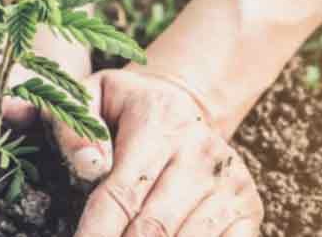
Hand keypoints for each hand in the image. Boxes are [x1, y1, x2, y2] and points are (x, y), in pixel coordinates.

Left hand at [75, 69, 262, 236]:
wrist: (184, 103)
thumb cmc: (125, 110)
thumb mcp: (90, 98)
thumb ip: (73, 129)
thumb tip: (88, 166)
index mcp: (157, 125)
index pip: (121, 194)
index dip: (97, 232)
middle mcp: (200, 154)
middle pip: (154, 227)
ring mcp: (230, 182)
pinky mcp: (249, 206)